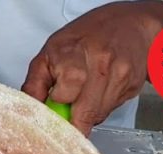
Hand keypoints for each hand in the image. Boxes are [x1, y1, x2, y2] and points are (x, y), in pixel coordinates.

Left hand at [22, 2, 162, 135]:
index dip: (58, 102)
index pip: (65, 93)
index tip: (56, 100)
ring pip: (98, 115)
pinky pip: (111, 110)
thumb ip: (35, 83)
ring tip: (84, 96)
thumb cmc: (84, 38)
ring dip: (87, 115)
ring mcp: (120, 74)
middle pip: (85, 112)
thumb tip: (30, 110)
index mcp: (73, 52)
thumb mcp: (50, 52)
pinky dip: (101, 108)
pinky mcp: (132, 85)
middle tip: (68, 113)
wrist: (129, 24)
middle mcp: (100, 62)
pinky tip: (99, 91)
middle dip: (73, 121)